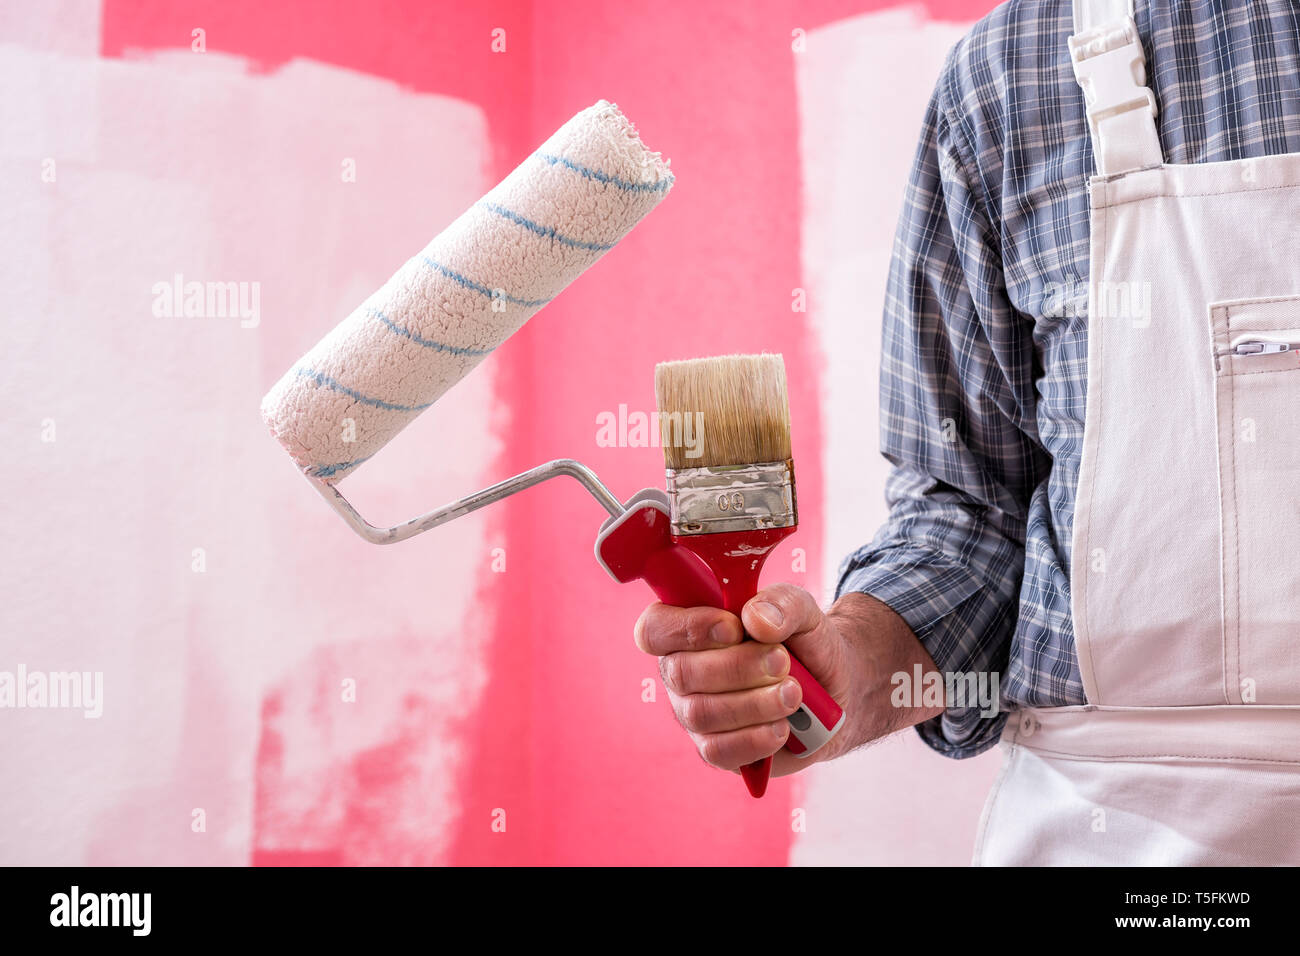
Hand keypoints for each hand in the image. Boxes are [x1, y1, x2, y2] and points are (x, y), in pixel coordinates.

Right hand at [633, 584, 942, 778]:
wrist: (837, 687)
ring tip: (793, 693)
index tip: (734, 627)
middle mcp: (682, 671)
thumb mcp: (803, 610)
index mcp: (689, 628)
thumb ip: (782, 603)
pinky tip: (783, 726)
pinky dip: (755, 738)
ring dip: (754, 703)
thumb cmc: (804, 642)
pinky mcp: (716, 749)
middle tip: (783, 661)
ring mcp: (695, 713)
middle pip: (681, 673)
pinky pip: (718, 751)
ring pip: (701, 713)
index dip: (686, 628)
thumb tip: (755, 619)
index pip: (654, 628)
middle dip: (737, 667)